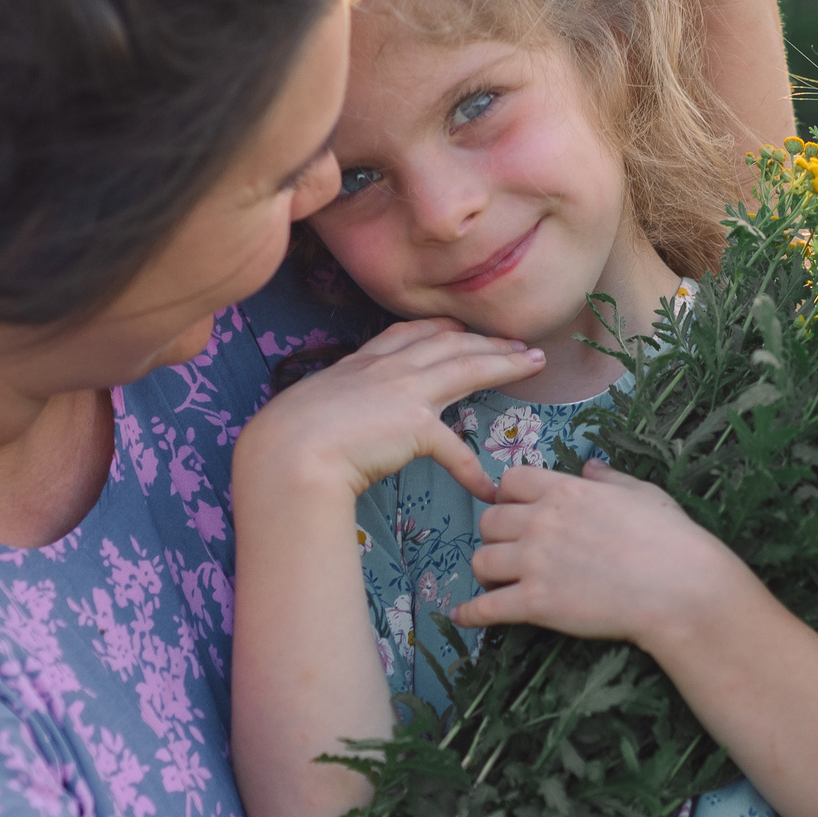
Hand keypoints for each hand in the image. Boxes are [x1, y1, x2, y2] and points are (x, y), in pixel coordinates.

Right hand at [236, 319, 541, 500]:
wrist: (288, 452)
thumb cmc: (284, 440)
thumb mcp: (307, 409)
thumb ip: (330, 408)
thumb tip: (331, 424)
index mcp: (358, 363)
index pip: (407, 334)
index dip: (440, 329)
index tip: (461, 328)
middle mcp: (386, 367)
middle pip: (448, 342)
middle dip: (486, 339)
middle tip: (517, 342)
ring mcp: (403, 390)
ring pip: (466, 367)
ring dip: (504, 363)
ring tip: (533, 363)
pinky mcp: (415, 423)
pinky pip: (455, 449)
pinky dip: (472, 471)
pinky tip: (489, 488)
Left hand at [451, 460, 753, 652]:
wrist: (681, 589)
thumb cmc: (671, 539)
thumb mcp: (642, 493)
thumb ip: (608, 478)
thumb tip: (590, 466)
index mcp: (566, 489)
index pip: (510, 482)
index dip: (509, 497)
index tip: (515, 511)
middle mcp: (542, 521)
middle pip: (488, 520)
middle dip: (496, 535)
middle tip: (509, 549)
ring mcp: (535, 562)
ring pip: (482, 561)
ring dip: (487, 571)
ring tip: (497, 582)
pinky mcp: (536, 603)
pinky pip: (486, 607)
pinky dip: (471, 613)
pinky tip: (463, 616)